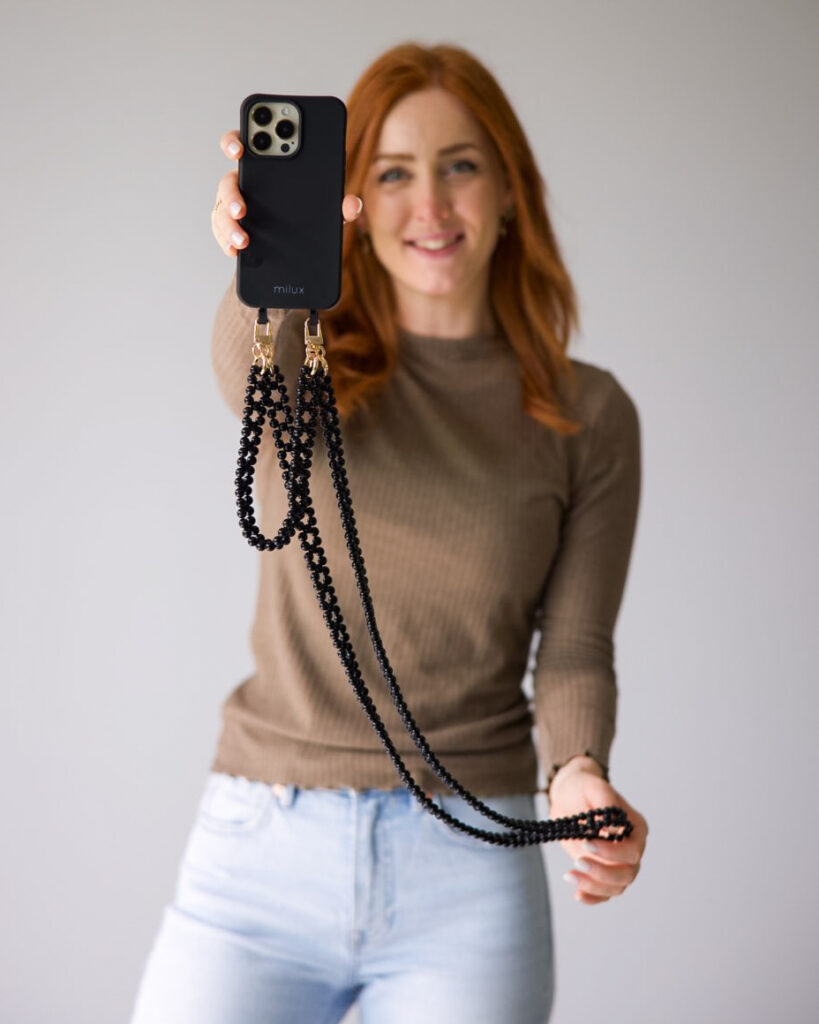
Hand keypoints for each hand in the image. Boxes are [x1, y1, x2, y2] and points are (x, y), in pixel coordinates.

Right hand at [211, 129, 364, 256]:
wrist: (296, 247)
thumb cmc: (309, 214)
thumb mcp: (326, 210)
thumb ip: (338, 205)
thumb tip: (352, 205)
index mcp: (266, 168)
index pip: (246, 144)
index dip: (236, 142)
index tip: (239, 150)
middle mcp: (245, 185)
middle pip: (228, 181)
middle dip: (231, 194)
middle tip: (242, 209)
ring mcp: (235, 208)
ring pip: (223, 212)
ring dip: (230, 225)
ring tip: (243, 241)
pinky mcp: (232, 230)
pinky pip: (223, 235)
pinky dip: (228, 244)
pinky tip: (237, 252)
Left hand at [547, 758, 647, 905]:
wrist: (569, 797)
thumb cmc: (582, 789)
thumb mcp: (591, 786)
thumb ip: (603, 800)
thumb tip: (608, 827)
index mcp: (635, 827)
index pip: (632, 849)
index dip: (612, 852)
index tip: (587, 842)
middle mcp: (632, 848)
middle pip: (628, 873)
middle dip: (603, 873)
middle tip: (577, 861)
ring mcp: (619, 863)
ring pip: (617, 887)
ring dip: (594, 886)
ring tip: (569, 875)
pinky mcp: (604, 872)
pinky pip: (604, 893)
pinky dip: (593, 897)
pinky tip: (577, 895)